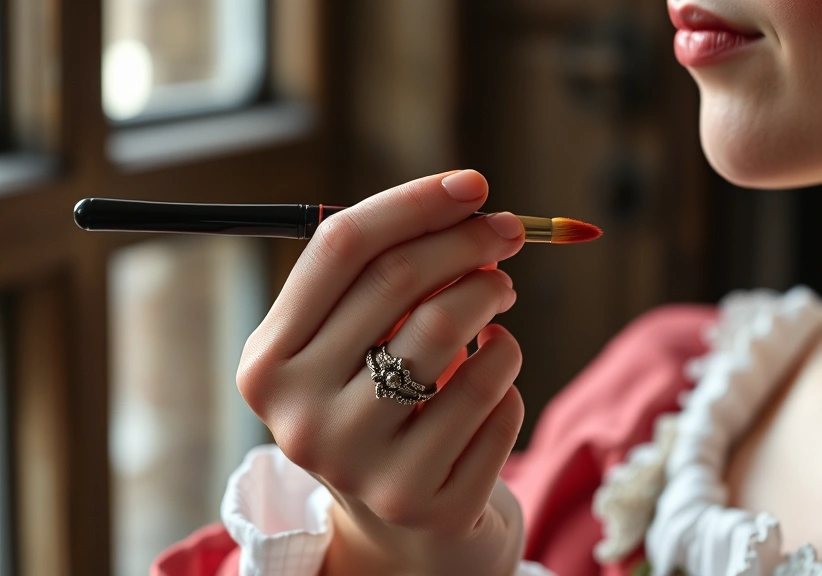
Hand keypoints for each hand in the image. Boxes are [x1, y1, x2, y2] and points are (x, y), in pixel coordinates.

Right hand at [236, 170, 528, 575]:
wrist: (403, 535)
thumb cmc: (381, 409)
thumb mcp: (353, 347)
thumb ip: (386, 276)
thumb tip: (468, 205)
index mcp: (267, 364)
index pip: (339, 248)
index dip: (413, 202)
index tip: (472, 184)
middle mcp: (301, 418)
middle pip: (401, 281)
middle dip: (469, 241)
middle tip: (507, 235)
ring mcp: (363, 467)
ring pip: (457, 333)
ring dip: (494, 301)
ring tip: (498, 304)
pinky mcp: (427, 501)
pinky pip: (498, 398)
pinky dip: (507, 371)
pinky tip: (492, 382)